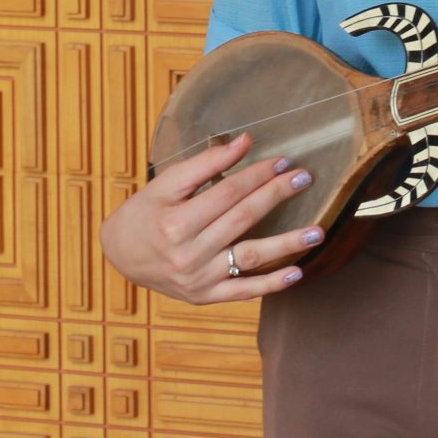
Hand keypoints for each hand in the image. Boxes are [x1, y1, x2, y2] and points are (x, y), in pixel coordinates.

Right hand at [98, 134, 324, 305]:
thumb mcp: (165, 184)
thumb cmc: (144, 213)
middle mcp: (188, 253)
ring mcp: (199, 279)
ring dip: (286, 245)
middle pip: (242, 219)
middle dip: (276, 196)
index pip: (227, 193)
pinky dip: (271, 285)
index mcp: (175, 222)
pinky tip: (297, 273)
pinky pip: (243, 292)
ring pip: (250, 258)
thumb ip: (206, 163)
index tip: (282, 161)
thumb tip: (244, 141)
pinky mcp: (205, 296)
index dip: (256, 175)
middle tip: (304, 178)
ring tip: (316, 232)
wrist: (120, 256)